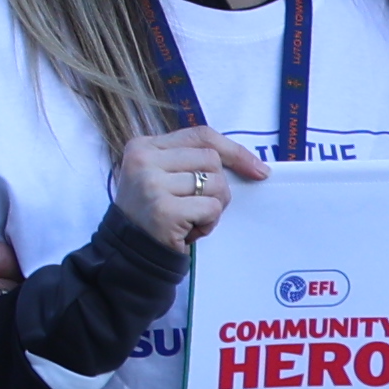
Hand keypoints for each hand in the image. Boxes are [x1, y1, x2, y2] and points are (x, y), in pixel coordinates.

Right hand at [107, 124, 264, 254]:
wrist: (130, 253)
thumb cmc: (155, 215)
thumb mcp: (164, 177)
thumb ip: (192, 161)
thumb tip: (252, 163)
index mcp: (144, 145)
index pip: (201, 136)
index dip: (234, 150)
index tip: (258, 168)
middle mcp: (144, 160)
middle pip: (211, 159)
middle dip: (219, 187)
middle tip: (201, 208)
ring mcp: (151, 183)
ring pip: (214, 183)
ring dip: (214, 208)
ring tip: (192, 220)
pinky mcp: (163, 209)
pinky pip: (210, 208)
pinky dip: (208, 223)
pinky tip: (189, 231)